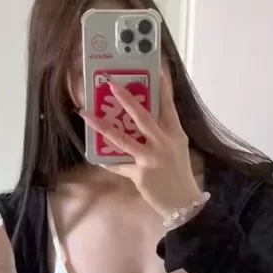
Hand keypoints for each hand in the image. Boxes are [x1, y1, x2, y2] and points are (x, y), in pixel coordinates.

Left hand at [78, 70, 204, 220]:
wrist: (184, 203)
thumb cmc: (179, 172)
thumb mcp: (177, 147)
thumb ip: (163, 132)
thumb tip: (142, 117)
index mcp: (175, 133)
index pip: (168, 105)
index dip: (163, 87)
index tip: (157, 69)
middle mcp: (163, 143)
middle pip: (143, 117)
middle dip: (126, 100)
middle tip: (112, 85)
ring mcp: (151, 158)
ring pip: (122, 139)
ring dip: (102, 126)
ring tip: (87, 115)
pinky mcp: (140, 174)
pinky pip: (118, 165)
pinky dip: (107, 161)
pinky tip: (95, 155)